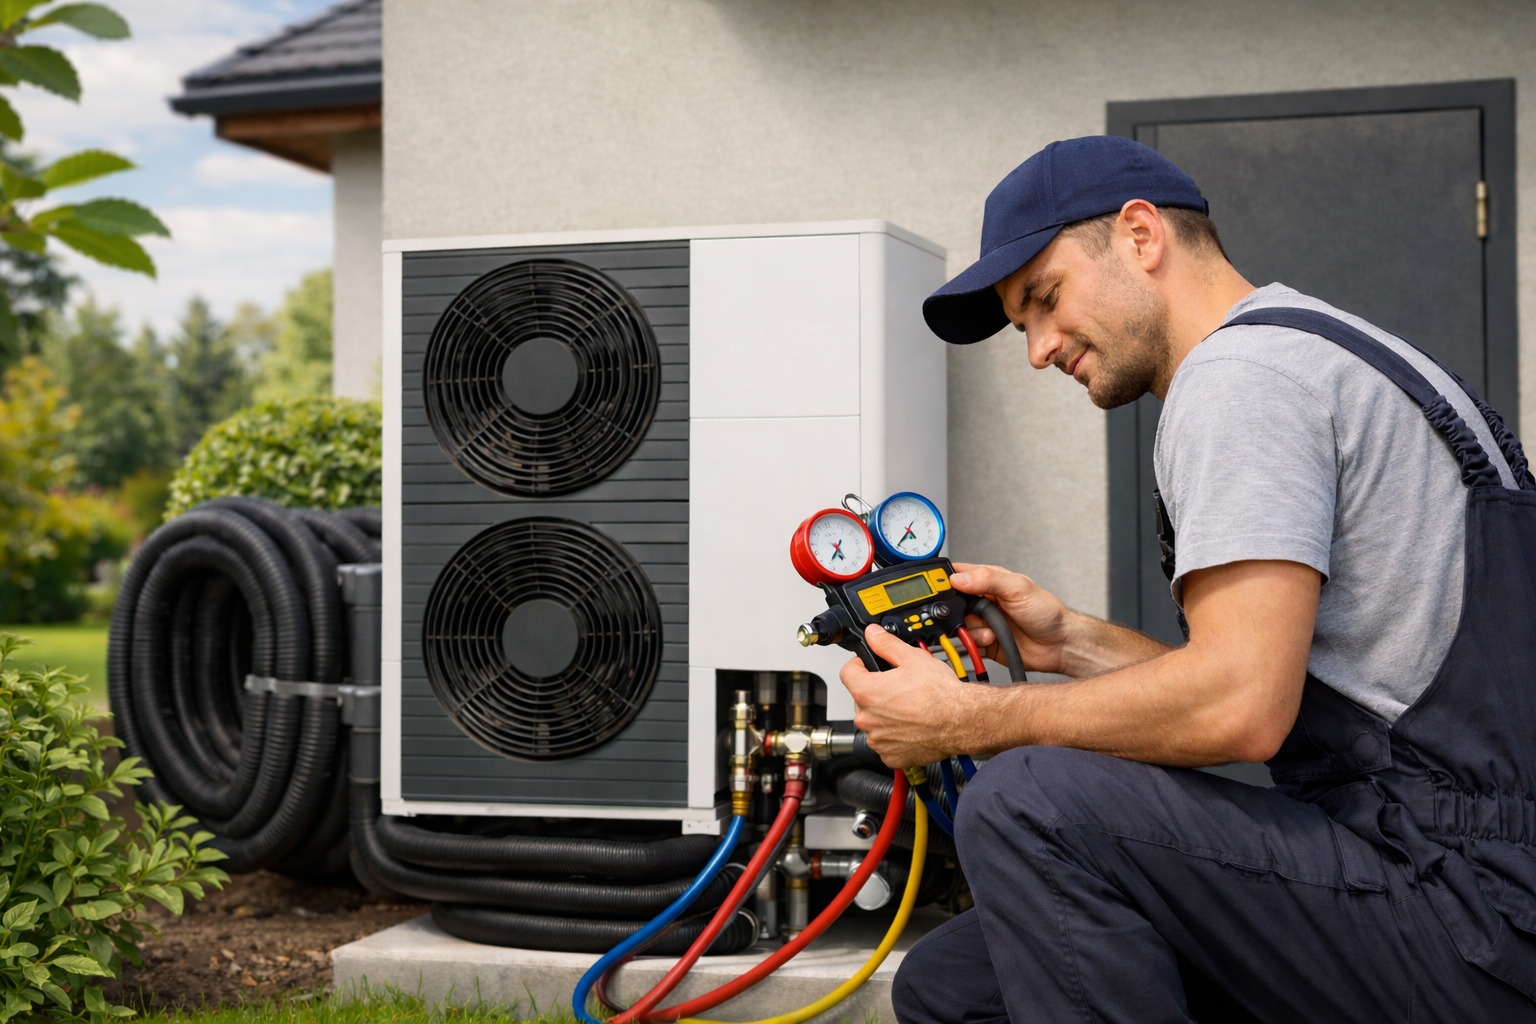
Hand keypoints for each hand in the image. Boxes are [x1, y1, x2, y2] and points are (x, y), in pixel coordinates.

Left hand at [840, 624, 992, 768]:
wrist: (961, 721)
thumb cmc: (940, 694)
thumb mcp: (912, 658)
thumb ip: (886, 644)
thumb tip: (872, 635)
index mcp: (867, 692)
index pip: (847, 673)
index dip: (859, 665)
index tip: (868, 665)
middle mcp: (867, 719)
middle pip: (861, 698)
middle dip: (875, 691)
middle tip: (898, 687)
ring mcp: (878, 740)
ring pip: (873, 722)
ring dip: (884, 715)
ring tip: (908, 707)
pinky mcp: (890, 756)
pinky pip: (885, 743)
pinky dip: (894, 736)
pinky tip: (911, 725)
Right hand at [949, 563, 1073, 675]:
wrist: (1060, 645)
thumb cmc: (1047, 612)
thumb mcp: (1018, 588)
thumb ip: (987, 579)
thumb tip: (958, 578)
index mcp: (989, 581)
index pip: (958, 575)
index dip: (945, 581)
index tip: (943, 591)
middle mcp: (983, 601)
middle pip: (952, 604)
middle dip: (957, 612)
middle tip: (971, 615)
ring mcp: (983, 622)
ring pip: (958, 626)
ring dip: (972, 629)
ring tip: (991, 629)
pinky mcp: (984, 642)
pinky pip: (967, 644)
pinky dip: (975, 644)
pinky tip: (991, 640)